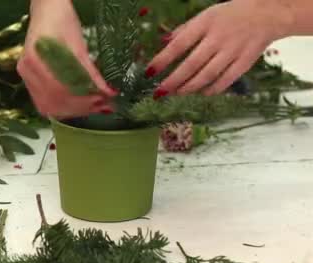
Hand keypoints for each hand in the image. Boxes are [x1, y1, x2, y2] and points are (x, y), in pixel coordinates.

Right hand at [18, 0, 115, 118]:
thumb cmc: (63, 21)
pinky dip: (62, 107)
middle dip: (81, 107)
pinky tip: (78, 105)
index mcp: (36, 59)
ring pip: (48, 106)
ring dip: (73, 110)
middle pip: (54, 101)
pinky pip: (44, 102)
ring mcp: (26, 76)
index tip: (104, 99)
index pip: (60, 90)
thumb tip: (108, 93)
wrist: (48, 10)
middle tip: (103, 105)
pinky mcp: (29, 80)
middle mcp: (27, 71)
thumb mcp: (79, 46)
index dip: (83, 99)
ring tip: (94, 106)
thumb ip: (90, 71)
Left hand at [147, 0, 292, 95]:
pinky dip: (212, 89)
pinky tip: (200, 94)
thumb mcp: (205, 16)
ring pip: (208, 74)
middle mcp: (219, 37)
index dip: (162, 60)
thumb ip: (184, 30)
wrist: (267, 14)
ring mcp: (234, 50)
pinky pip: (226, 80)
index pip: (179, 44)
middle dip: (173, 80)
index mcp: (206, 23)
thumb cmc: (230, 16)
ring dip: (189, 87)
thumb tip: (163, 43)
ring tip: (176, 94)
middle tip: (159, 93)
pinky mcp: (246, 61)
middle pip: (192, 64)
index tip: (149, 72)